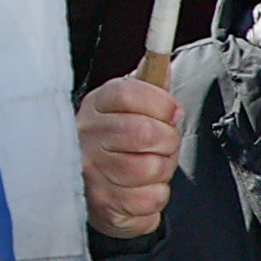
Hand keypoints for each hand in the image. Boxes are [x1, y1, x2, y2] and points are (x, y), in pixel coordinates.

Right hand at [78, 72, 181, 240]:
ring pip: (151, 167)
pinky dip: (156, 195)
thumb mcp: (128, 108)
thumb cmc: (117, 144)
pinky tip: (142, 189)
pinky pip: (151, 197)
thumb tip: (162, 57)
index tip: (173, 111)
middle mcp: (87, 137)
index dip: (159, 102)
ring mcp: (92, 171)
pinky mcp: (103, 203)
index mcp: (95, 106)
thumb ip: (149, 84)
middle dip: (168, 141)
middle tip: (163, 144)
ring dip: (162, 169)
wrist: (90, 190)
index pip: (127, 93)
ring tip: (151, 167)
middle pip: (144, 132)